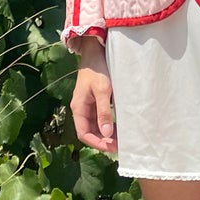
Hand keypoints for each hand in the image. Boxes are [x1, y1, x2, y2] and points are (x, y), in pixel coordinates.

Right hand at [69, 38, 116, 153]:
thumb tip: (106, 133)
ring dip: (106, 133)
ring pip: (95, 126)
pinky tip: (118, 126)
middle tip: (120, 145)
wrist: (95, 52)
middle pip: (90, 132)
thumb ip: (104, 112)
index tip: (112, 147)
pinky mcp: (95, 100)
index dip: (97, 143)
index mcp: (78, 108)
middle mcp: (81, 109)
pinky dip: (108, 124)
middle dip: (103, 140)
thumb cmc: (98, 70)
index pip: (84, 133)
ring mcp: (88, 105)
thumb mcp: (103, 91)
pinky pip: (99, 118)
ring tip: (121, 138)